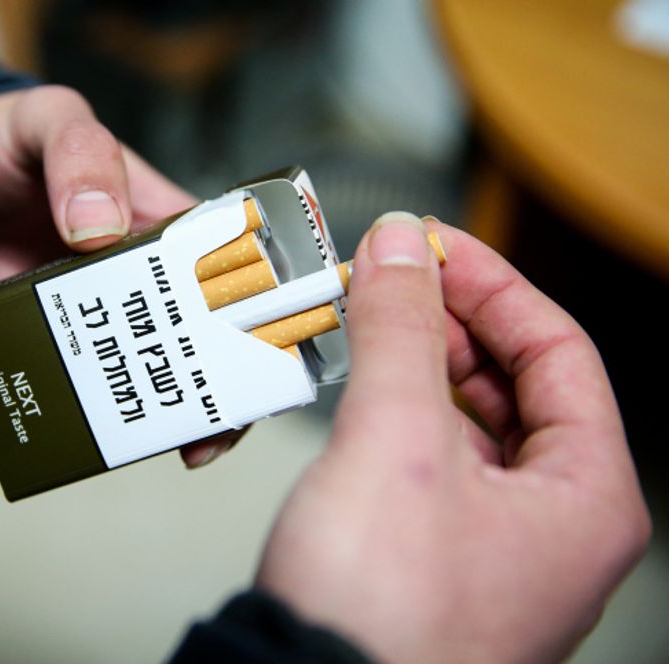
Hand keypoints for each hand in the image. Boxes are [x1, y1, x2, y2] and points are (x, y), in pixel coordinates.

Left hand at [0, 84, 235, 466]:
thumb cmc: (14, 142)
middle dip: (224, 387)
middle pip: (204, 337)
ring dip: (168, 410)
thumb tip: (98, 229)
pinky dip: (97, 414)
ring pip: (150, 369)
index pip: (240, 269)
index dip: (264, 312)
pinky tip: (105, 442)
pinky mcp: (61, 339)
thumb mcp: (52, 124)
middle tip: (216, 434)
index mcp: (170, 225)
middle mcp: (148, 278)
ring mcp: (104, 314)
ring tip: (178, 450)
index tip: (275, 358)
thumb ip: (79, 156)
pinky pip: (85, 382)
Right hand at [256, 213, 649, 661]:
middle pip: (516, 386)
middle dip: (451, 323)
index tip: (434, 245)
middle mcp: (550, 529)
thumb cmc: (379, 614)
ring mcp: (493, 549)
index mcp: (584, 501)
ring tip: (368, 325)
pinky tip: (359, 393)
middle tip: (392, 279)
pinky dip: (398, 414)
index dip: (493, 284)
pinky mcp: (434, 560)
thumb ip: (400, 330)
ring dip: (419, 366)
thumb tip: (399, 249)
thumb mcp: (395, 439)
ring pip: (468, 423)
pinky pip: (431, 462)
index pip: (559, 350)